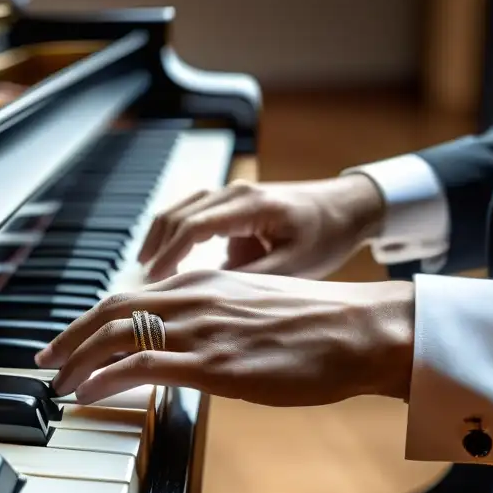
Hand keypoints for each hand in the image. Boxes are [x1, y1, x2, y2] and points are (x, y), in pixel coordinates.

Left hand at [34, 270, 413, 405]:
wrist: (362, 330)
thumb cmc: (318, 326)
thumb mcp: (255, 309)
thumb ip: (216, 318)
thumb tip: (188, 343)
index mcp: (204, 282)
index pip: (130, 295)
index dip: (91, 318)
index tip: (69, 338)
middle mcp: (195, 297)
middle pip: (112, 310)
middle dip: (70, 337)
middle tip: (46, 362)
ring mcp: (204, 328)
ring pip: (118, 333)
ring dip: (78, 359)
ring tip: (58, 382)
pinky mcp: (216, 362)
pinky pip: (142, 364)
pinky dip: (105, 377)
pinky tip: (87, 393)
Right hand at [137, 174, 384, 281]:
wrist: (349, 207)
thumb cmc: (327, 235)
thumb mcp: (295, 266)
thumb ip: (252, 279)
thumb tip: (210, 300)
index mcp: (252, 205)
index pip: (194, 226)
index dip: (169, 253)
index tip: (153, 279)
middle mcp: (237, 193)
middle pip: (179, 213)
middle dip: (156, 246)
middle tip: (143, 280)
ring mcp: (233, 195)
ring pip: (181, 209)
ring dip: (161, 238)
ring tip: (147, 269)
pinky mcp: (233, 204)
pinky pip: (193, 213)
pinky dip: (176, 234)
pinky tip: (169, 260)